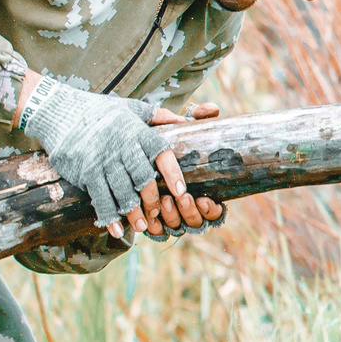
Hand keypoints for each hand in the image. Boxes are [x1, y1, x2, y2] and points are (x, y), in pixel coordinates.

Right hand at [19, 75, 170, 238]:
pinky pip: (100, 197)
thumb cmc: (100, 111)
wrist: (60, 113)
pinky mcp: (86, 171)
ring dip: (133, 212)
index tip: (180, 191)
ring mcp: (103, 160)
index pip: (160, 153)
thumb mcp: (130, 107)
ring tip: (141, 226)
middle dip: (152, 199)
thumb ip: (158, 115)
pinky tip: (115, 228)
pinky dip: (109, 215)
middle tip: (157, 214)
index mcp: (136, 131)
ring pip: (123, 191)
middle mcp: (121, 146)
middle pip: (143, 178)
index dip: (172, 173)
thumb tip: (185, 120)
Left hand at [137, 103, 223, 236]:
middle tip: (182, 196)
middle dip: (190, 212)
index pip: (213, 211)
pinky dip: (155, 227)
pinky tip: (151, 217)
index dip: (212, 210)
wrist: (127, 151)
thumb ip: (195, 119)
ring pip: (176, 228)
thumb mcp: (177, 130)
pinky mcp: (148, 221)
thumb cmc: (160, 142)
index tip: (205, 199)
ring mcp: (167, 217)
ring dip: (173, 217)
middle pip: (195, 223)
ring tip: (165, 200)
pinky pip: (155, 233)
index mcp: (200, 192)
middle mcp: (185, 208)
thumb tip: (212, 109)